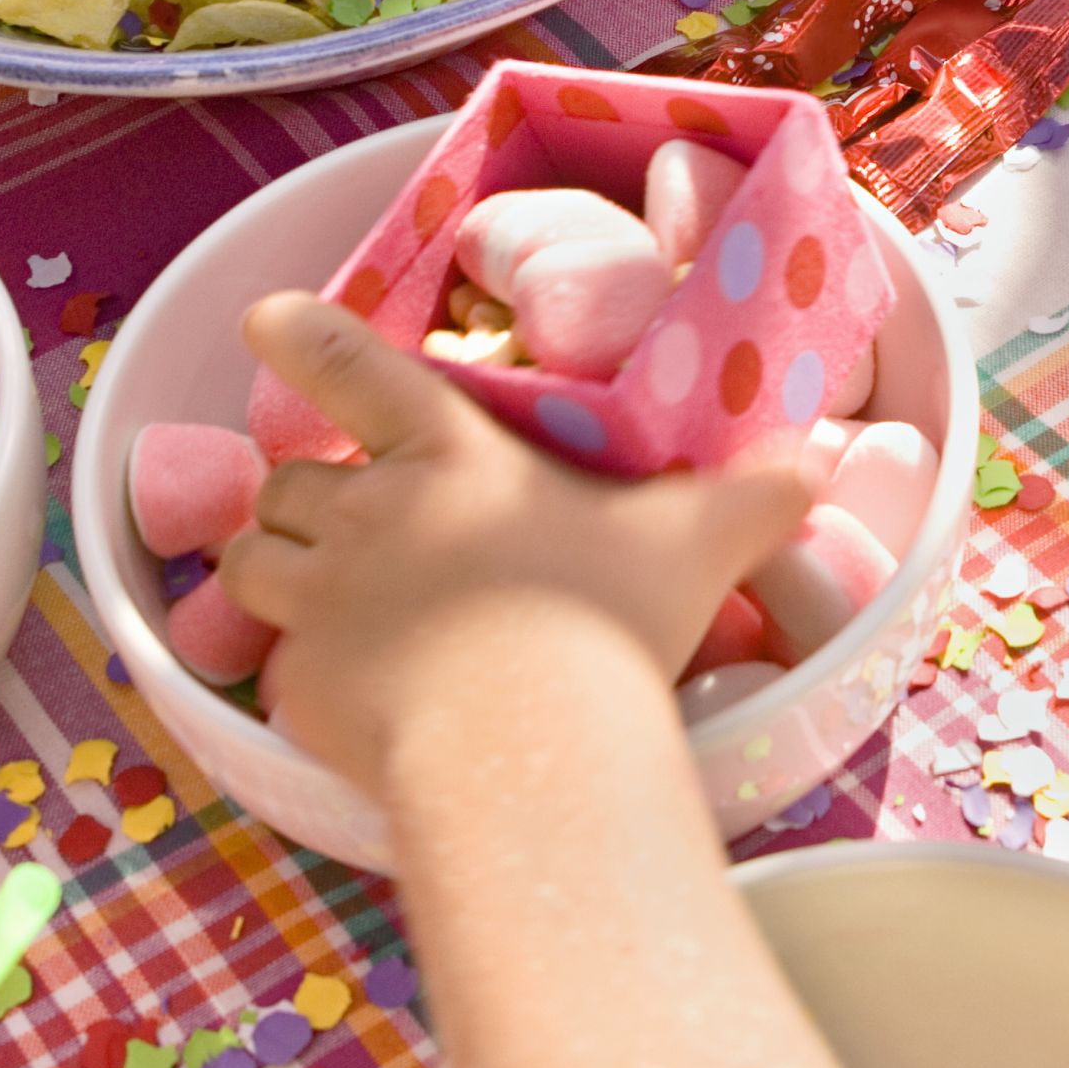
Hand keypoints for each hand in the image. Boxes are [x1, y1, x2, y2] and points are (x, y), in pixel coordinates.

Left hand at [219, 292, 806, 792]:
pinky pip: (271, 670)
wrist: (531, 749)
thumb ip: (755, 497)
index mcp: (447, 456)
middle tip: (354, 530)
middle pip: (289, 481)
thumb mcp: (701, 539)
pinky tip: (352, 699)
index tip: (265, 318)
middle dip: (307, 499)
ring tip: (322, 601)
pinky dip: (299, 674)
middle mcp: (366, 513)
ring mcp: (320, 601)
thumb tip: (815, 471)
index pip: (352, 367)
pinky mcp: (298, 688)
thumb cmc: (609, 620)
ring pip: (253, 564)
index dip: (302, 336)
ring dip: (277, 572)